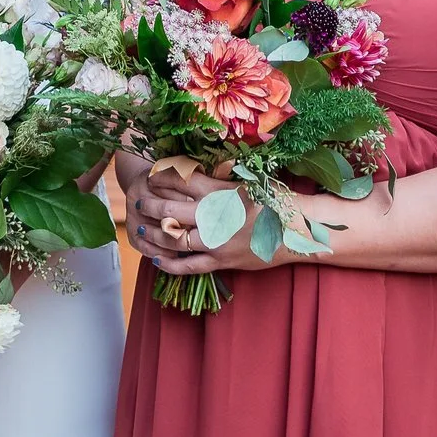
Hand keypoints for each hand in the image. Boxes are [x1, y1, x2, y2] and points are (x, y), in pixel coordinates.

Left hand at [127, 162, 272, 277]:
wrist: (297, 229)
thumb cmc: (275, 199)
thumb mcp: (245, 181)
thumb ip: (217, 178)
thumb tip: (192, 170)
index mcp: (217, 191)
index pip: (178, 180)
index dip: (160, 177)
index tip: (150, 175)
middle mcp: (212, 215)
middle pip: (169, 209)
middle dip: (149, 205)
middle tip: (139, 202)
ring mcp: (215, 241)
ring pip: (173, 239)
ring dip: (154, 234)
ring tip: (142, 229)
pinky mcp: (221, 262)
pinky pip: (188, 266)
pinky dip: (169, 264)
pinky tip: (157, 259)